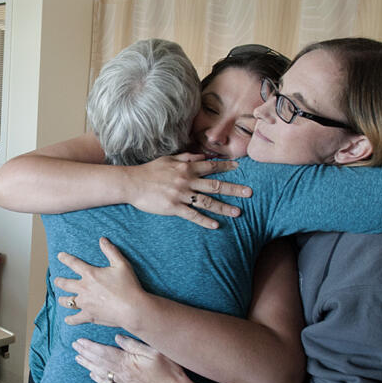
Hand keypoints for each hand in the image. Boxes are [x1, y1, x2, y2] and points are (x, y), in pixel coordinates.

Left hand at [54, 237, 142, 328]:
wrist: (132, 308)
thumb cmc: (128, 286)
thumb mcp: (121, 264)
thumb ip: (111, 251)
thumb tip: (102, 239)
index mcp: (90, 274)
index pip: (73, 263)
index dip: (65, 258)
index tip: (59, 256)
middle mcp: (83, 288)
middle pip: (65, 284)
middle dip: (59, 281)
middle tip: (56, 280)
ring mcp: (85, 303)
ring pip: (67, 301)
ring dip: (62, 300)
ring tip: (61, 299)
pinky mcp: (88, 316)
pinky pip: (75, 319)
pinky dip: (70, 320)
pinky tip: (67, 320)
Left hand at [73, 335, 194, 382]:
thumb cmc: (169, 370)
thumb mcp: (154, 351)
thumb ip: (134, 345)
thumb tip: (117, 338)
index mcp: (127, 362)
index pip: (103, 353)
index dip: (90, 347)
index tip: (79, 341)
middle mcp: (123, 374)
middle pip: (99, 362)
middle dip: (86, 353)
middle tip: (74, 347)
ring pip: (101, 373)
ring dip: (88, 365)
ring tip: (78, 359)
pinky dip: (99, 379)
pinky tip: (92, 375)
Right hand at [124, 153, 249, 227]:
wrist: (132, 183)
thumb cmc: (149, 171)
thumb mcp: (168, 159)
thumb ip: (186, 157)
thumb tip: (202, 156)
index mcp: (186, 168)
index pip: (211, 166)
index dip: (226, 167)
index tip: (239, 167)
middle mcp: (187, 180)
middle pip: (215, 185)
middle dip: (234, 189)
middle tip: (250, 193)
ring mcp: (181, 195)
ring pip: (207, 202)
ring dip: (224, 207)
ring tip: (238, 213)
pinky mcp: (173, 207)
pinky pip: (192, 215)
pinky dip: (205, 221)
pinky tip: (216, 225)